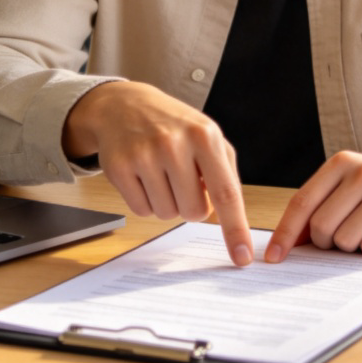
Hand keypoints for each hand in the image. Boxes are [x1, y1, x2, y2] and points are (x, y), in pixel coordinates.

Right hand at [63, 81, 252, 265]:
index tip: (242, 257)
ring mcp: (144, 155)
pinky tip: (143, 175)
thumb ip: (225, 172)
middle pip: (194, 211)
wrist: (125, 105)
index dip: (235, 228)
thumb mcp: (207, 136)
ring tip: (161, 172)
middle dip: (192, 205)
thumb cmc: (174, 126)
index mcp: (205, 135)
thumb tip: (230, 215)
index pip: (226, 192)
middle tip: (182, 181)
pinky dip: (146, 201)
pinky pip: (141, 211)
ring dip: (167, 202)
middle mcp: (174, 143)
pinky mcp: (118, 167)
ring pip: (167, 214)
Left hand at [263, 154, 361, 262]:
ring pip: (346, 240)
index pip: (302, 202)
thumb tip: (283, 245)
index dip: (285, 233)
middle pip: (321, 226)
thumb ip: (316, 208)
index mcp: (342, 162)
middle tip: (339, 238)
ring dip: (351, 246)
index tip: (273, 258)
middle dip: (325, 242)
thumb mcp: (345, 188)